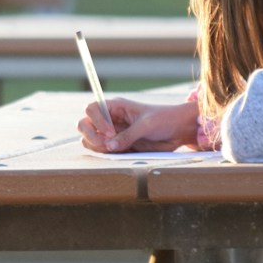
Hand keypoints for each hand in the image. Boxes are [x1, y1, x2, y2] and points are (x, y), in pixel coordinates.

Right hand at [76, 96, 200, 152]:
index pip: (92, 109)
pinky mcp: (118, 146)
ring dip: (97, 147)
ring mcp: (112, 134)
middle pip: (85, 125)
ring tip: (114, 150)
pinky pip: (102, 151)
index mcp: (115, 107)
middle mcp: (110, 119)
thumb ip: (128, 136)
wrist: (178, 130)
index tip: (110, 133)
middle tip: (106, 145)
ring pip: (90, 140)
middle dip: (91, 136)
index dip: (96, 121)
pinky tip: (118, 153)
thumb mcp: (146, 125)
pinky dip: (105, 154)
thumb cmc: (164, 119)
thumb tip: (109, 146)